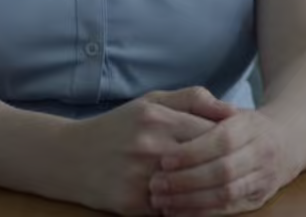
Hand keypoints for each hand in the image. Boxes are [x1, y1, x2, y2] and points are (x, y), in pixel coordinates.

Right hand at [57, 88, 237, 215]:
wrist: (69, 157)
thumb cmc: (118, 127)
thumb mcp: (151, 102)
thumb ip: (193, 99)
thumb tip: (232, 111)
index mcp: (157, 118)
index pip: (212, 133)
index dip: (229, 142)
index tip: (236, 147)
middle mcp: (149, 146)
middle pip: (205, 162)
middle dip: (221, 167)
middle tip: (232, 169)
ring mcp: (140, 177)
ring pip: (192, 189)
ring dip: (205, 190)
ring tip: (215, 187)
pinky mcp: (132, 203)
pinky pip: (172, 209)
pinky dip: (184, 206)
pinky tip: (189, 200)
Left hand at [148, 108, 297, 215]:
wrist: (286, 141)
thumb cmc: (243, 124)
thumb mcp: (228, 108)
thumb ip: (204, 106)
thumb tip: (179, 114)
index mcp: (251, 126)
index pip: (222, 140)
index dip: (192, 152)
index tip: (164, 159)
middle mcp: (262, 153)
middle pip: (224, 171)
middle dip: (186, 180)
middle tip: (155, 184)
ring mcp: (263, 178)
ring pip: (226, 194)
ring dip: (190, 200)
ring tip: (160, 200)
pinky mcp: (258, 199)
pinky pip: (228, 210)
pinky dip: (200, 212)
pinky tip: (176, 211)